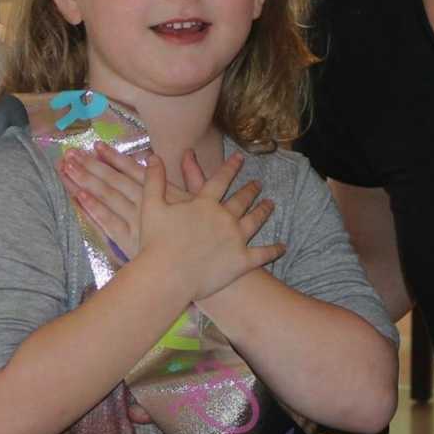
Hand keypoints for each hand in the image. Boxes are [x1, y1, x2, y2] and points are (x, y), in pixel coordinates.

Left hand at [59, 144, 217, 258]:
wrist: (200, 266)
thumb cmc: (205, 233)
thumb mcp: (206, 200)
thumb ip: (195, 175)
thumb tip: (187, 153)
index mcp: (163, 192)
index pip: (133, 171)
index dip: (114, 158)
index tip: (97, 145)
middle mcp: (146, 204)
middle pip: (114, 182)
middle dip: (92, 166)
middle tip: (71, 153)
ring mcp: (135, 223)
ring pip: (106, 199)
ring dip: (86, 182)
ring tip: (67, 168)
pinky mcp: (129, 242)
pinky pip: (107, 224)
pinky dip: (93, 210)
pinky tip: (78, 197)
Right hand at [137, 152, 282, 300]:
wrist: (167, 276)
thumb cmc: (156, 243)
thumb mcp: (151, 207)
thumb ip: (154, 180)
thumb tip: (153, 156)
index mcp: (205, 203)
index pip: (221, 180)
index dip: (230, 168)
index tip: (240, 159)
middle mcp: (225, 217)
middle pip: (242, 200)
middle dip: (251, 190)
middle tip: (258, 184)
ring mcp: (236, 239)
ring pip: (255, 221)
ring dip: (264, 211)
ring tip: (270, 204)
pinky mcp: (242, 261)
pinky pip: (263, 254)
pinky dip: (274, 250)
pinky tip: (282, 246)